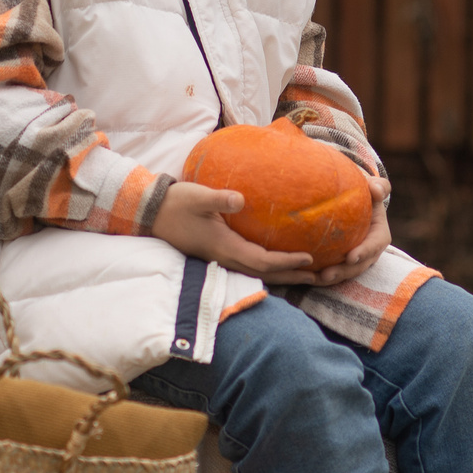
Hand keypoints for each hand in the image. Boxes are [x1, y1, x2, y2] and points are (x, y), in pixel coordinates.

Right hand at [152, 183, 316, 280]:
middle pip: (265, 273)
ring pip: (258, 272)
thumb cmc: (177, 203)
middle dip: (292, 275)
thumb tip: (240, 199)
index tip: (309, 257)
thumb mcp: (197, 196)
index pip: (261, 260)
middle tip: (320, 276)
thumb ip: (219, 199)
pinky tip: (279, 262)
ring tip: (307, 274)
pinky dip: (269, 267)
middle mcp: (225, 257)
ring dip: (283, 275)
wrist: (153, 214)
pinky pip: (249, 265)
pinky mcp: (219, 253)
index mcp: (224, 246)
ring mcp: (221, 258)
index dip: (286, 261)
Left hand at [306, 170, 390, 286]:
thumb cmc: (365, 193)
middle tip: (326, 275)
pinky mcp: (341, 262)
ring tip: (312, 279)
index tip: (351, 257)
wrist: (356, 202)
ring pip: (343, 273)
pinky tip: (302, 275)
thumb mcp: (374, 188)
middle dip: (342, 272)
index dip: (364, 253)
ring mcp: (355, 260)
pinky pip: (331, 271)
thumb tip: (376, 190)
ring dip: (329, 279)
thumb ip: (379, 187)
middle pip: (357, 266)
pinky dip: (318, 275)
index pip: (374, 246)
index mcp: (379, 235)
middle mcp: (369, 252)